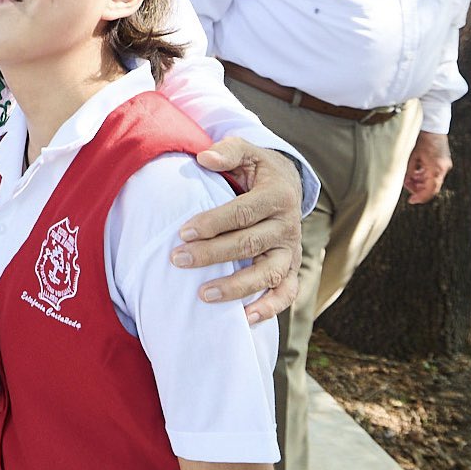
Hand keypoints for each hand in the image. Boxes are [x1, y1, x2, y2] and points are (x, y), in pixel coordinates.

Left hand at [174, 137, 302, 323]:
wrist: (287, 184)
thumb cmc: (257, 169)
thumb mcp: (246, 152)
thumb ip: (227, 151)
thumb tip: (204, 158)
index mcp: (277, 196)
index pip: (242, 212)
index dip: (213, 223)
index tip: (183, 232)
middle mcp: (288, 226)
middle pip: (249, 244)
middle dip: (212, 254)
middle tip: (178, 259)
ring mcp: (291, 250)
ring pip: (268, 273)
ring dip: (236, 287)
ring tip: (203, 294)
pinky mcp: (291, 268)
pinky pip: (286, 293)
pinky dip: (270, 308)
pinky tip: (245, 318)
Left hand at [404, 131, 450, 203]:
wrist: (431, 125)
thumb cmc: (420, 138)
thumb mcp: (411, 156)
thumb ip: (408, 171)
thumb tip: (404, 183)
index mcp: (436, 168)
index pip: (430, 190)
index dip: (420, 197)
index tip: (411, 201)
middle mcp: (443, 168)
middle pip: (431, 186)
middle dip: (418, 188)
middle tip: (406, 185)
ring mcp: (444, 164)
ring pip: (432, 180)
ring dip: (420, 181)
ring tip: (408, 178)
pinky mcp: (443, 161)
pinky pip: (434, 173)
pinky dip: (424, 175)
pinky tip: (414, 172)